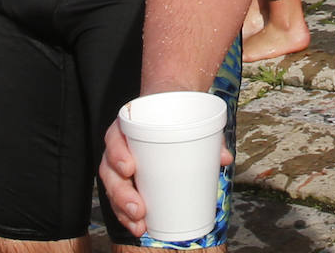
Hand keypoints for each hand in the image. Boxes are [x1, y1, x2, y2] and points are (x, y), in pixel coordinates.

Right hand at [99, 115, 235, 240]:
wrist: (170, 108)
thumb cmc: (175, 115)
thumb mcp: (189, 118)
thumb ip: (207, 135)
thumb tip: (224, 157)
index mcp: (128, 125)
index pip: (114, 137)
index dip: (117, 154)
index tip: (129, 167)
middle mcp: (120, 145)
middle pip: (110, 170)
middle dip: (121, 194)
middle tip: (139, 209)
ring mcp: (121, 163)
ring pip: (113, 188)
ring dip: (123, 209)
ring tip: (140, 223)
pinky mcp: (128, 178)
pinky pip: (120, 197)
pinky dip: (126, 214)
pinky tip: (139, 226)